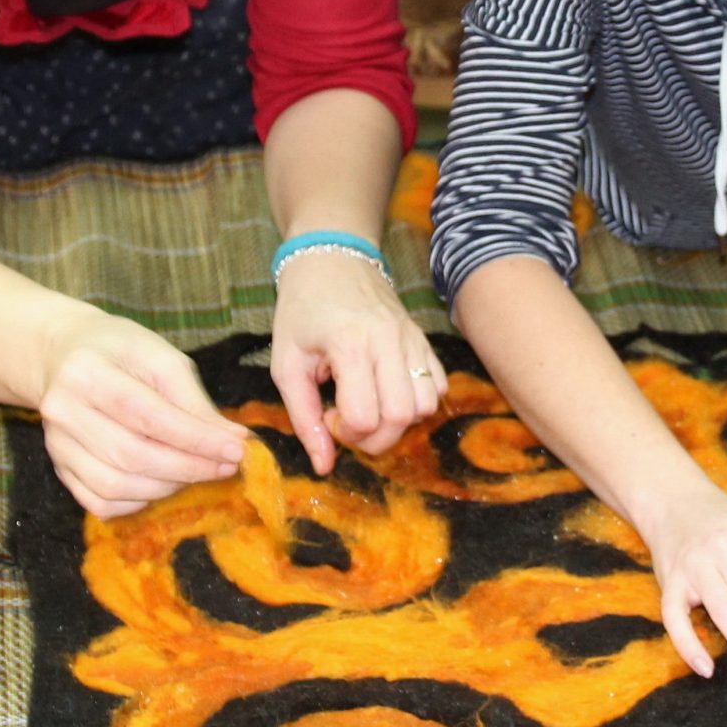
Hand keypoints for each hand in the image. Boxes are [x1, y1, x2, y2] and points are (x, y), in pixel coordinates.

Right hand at [38, 307, 248, 516]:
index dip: (197, 439)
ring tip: (199, 472)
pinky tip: (164, 484)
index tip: (236, 449)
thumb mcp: (161, 357)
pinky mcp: (59, 468)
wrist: (64, 356)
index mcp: (87, 373)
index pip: (149, 416)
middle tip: (226, 466)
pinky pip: (99, 502)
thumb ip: (193, 400)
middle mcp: (63, 411)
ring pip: (115, 486)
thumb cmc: (121, 352)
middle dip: (188, 468)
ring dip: (167, 487)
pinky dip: (138, 502)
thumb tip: (232, 440)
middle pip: (131, 456)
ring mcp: (56, 444)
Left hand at [269, 247, 447, 472]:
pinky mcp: (424, 340)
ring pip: (427, 405)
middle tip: (349, 420)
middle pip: (402, 416)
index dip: (346, 432)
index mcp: (350, 345)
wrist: (331, 260)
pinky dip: (417, 401)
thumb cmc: (302, 311)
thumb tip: (324, 466)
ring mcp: (413, 340)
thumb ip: (303, 417)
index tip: (329, 416)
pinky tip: (387, 391)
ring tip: (370, 405)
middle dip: (375, 436)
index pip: (365, 415)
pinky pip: (439, 386)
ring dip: (399, 420)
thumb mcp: (287, 364)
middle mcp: (389, 341)